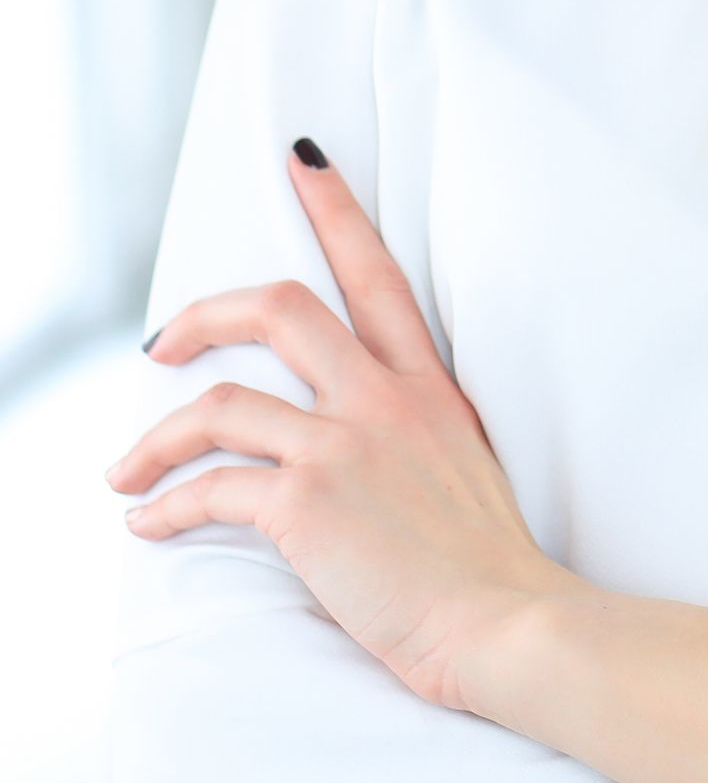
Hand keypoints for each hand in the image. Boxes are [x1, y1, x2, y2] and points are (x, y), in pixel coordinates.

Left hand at [106, 142, 570, 709]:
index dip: (336, 207)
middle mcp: (383, 399)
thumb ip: (414, 433)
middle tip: (160, 342)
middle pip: (280, 308)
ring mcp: (345, 444)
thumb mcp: (465, 465)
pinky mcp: (307, 501)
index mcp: (426, 387)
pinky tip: (147, 524)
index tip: (303, 159)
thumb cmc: (488, 566)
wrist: (506, 623)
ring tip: (127, 471)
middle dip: (203, 314)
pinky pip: (211, 488)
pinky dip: (165, 506)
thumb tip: (356, 443)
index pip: (376, 273)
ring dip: (154, 439)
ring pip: (220, 402)